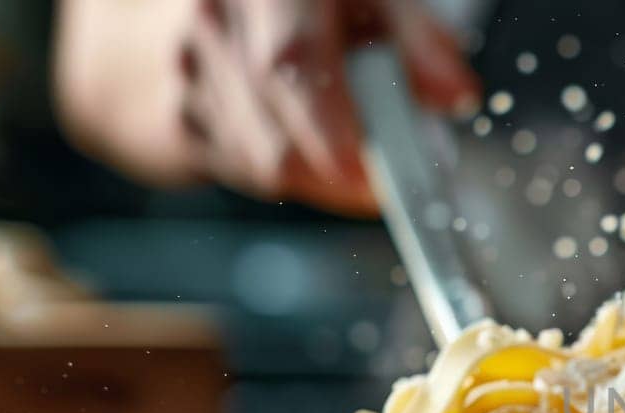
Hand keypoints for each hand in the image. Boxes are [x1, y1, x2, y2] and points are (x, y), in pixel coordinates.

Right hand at [55, 0, 478, 215]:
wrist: (180, 1)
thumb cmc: (300, 1)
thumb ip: (419, 42)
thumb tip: (454, 97)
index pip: (291, 65)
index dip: (336, 135)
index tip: (377, 183)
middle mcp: (211, 23)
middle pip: (277, 140)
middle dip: (345, 174)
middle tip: (388, 174)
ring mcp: (182, 73)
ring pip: (264, 166)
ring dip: (320, 171)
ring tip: (341, 132)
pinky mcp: (169, 120)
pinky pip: (244, 172)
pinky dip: (289, 170)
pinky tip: (295, 132)